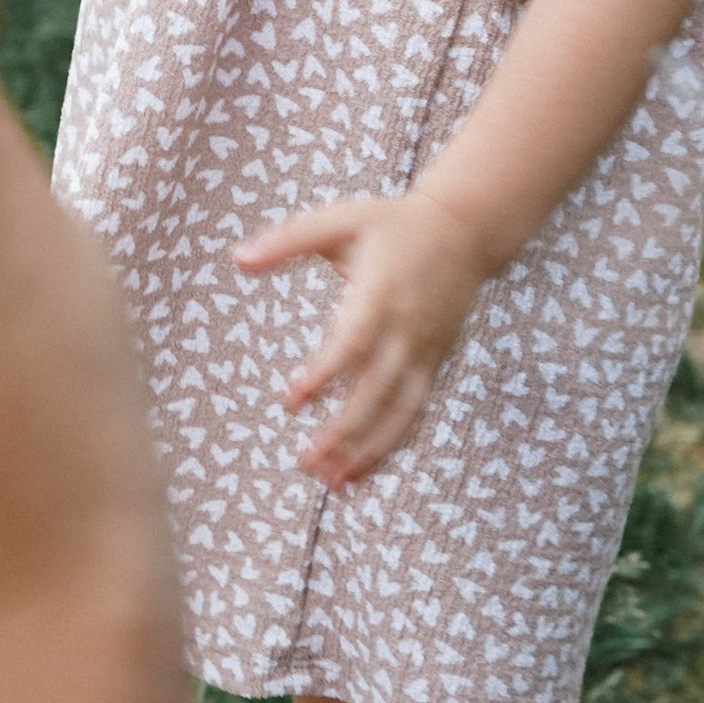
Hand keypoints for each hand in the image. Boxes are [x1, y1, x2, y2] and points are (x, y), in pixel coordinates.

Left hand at [235, 189, 490, 486]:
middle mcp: (407, 328)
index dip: (324, 375)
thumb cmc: (393, 223)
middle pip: (377, 390)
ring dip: (370, 451)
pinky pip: (415, 412)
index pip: (352, 343)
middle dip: (344, 430)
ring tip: (333, 483)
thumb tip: (237, 260)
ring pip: (402, 412)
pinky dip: (392, 445)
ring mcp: (426, 350)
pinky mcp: (436, 364)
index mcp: (380, 292)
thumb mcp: (340, 219)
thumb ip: (287, 239)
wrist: (466, 229)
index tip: (291, 401)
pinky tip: (360, 472)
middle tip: (305, 461)